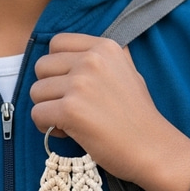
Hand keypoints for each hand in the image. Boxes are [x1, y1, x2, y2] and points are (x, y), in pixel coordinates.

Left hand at [30, 33, 189, 190]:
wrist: (153, 148)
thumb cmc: (138, 114)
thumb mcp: (126, 71)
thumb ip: (98, 61)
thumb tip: (64, 60)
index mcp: (105, 47)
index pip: (57, 43)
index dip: (57, 65)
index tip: (68, 83)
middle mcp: (91, 60)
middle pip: (42, 66)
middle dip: (49, 88)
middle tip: (67, 105)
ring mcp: (80, 84)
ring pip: (36, 91)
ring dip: (47, 108)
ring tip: (68, 121)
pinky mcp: (70, 110)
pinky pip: (37, 114)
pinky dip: (45, 126)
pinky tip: (64, 132)